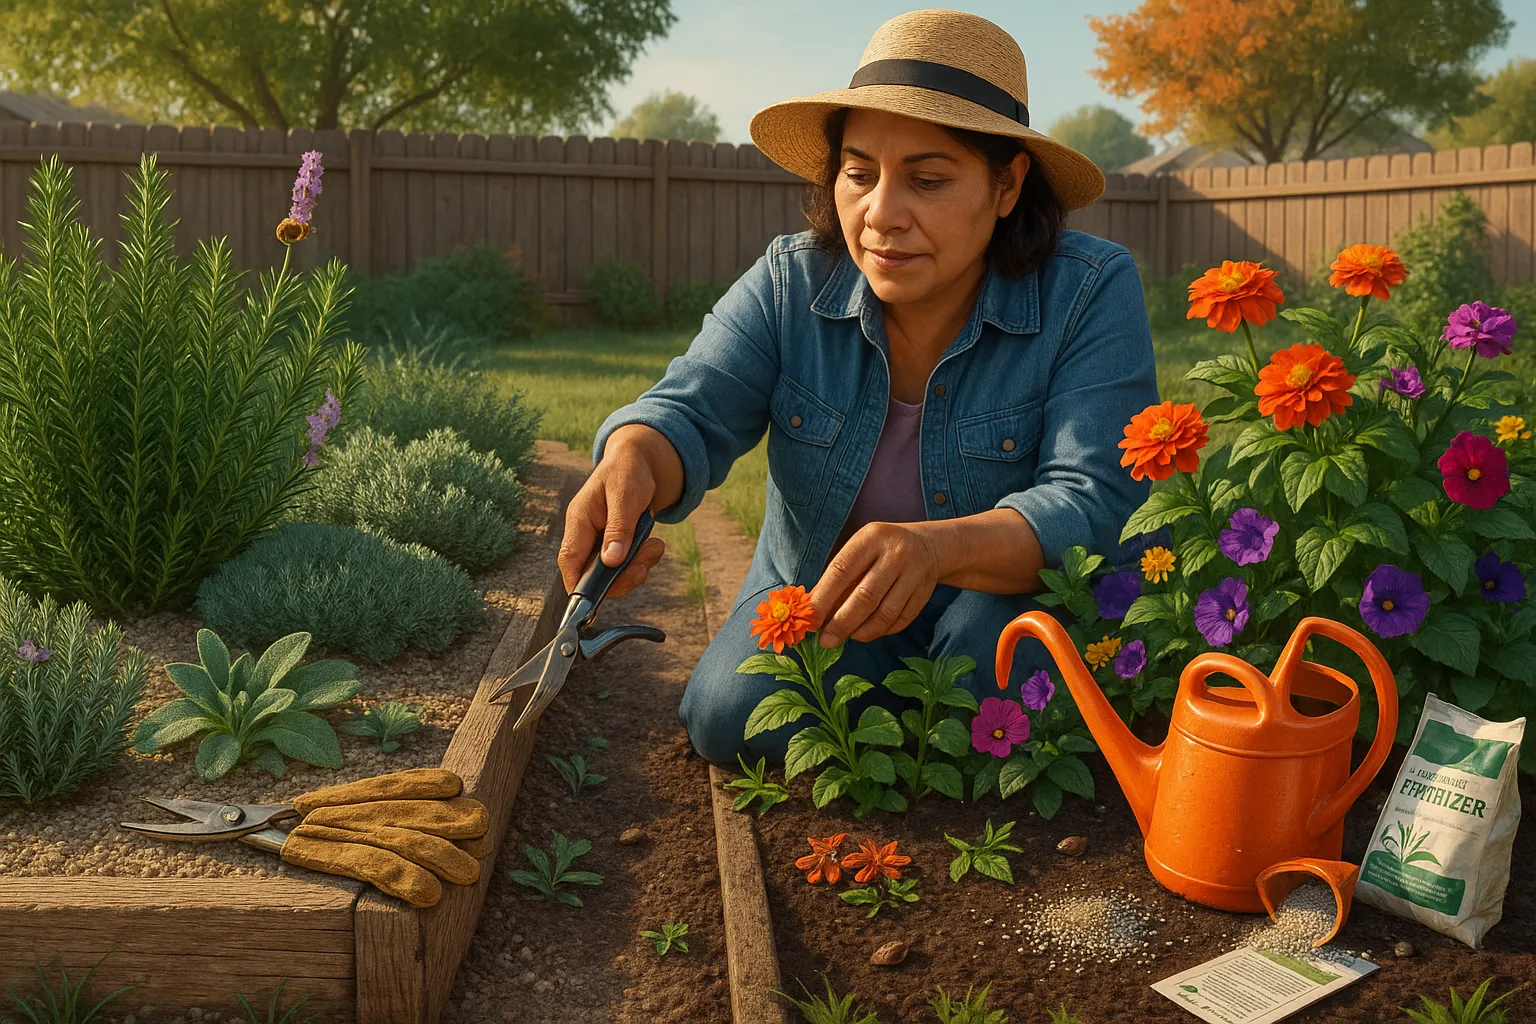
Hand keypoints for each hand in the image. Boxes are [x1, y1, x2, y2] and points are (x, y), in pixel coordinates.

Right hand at [558, 425, 676, 599]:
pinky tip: (653, 547)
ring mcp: (600, 542)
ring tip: (655, 548)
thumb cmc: (628, 470)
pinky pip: (625, 566)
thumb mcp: (625, 494)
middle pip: (592, 576)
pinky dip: (642, 562)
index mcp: (579, 521)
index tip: (600, 599)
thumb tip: (611, 560)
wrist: (641, 461)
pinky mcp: (615, 545)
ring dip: (636, 569)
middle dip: (621, 577)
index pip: (570, 561)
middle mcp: (586, 535)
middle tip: (645, 564)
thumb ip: (618, 527)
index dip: (579, 586)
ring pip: (612, 574)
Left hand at [810, 522, 940, 647]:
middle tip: (826, 641)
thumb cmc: (881, 550)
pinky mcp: (924, 594)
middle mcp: (895, 555)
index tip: (811, 618)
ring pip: (885, 614)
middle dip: (842, 623)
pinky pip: (900, 621)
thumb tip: (819, 612)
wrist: (927, 546)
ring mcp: (913, 575)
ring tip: (847, 637)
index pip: (842, 570)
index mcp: (871, 538)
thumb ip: (840, 576)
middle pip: (865, 597)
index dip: (824, 597)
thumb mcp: (860, 549)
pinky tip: (867, 632)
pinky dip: (881, 631)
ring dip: (862, 631)